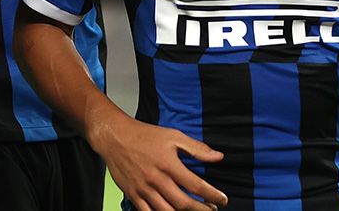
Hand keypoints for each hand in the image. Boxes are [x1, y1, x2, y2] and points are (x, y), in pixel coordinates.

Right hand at [89, 112, 226, 210]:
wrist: (115, 138)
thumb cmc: (144, 135)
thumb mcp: (173, 136)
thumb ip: (196, 148)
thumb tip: (218, 157)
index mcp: (169, 164)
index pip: (196, 185)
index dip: (212, 195)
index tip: (222, 199)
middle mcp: (157, 179)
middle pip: (183, 203)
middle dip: (201, 209)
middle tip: (212, 210)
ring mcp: (144, 189)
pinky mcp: (133, 195)